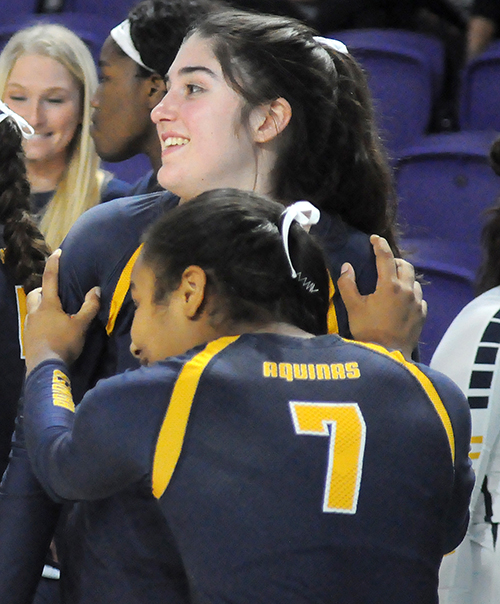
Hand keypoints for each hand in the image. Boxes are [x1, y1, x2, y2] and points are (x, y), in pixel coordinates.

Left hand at [24, 249, 100, 374]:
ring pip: (33, 309)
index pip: (50, 278)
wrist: (45, 368)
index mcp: (48, 305)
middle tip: (56, 294)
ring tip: (56, 314)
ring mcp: (29, 326)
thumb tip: (96, 289)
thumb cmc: (64, 343)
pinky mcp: (28, 338)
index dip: (54, 263)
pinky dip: (42, 322)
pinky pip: (34, 323)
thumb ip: (89, 307)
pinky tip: (52, 331)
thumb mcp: (81, 325)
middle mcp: (35, 312)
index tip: (58, 251)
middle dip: (43, 290)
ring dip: (42, 307)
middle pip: (35, 294)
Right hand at [337, 235, 426, 359]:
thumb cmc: (367, 330)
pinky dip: (411, 295)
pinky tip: (403, 302)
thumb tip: (347, 267)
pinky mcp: (422, 315)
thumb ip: (347, 284)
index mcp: (389, 286)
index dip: (379, 245)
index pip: (385, 257)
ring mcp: (417, 303)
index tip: (374, 238)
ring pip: (414, 282)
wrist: (387, 355)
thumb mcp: (352, 307)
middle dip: (394, 261)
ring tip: (393, 284)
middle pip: (405, 266)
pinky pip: (419, 299)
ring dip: (404, 278)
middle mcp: (407, 290)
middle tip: (384, 264)